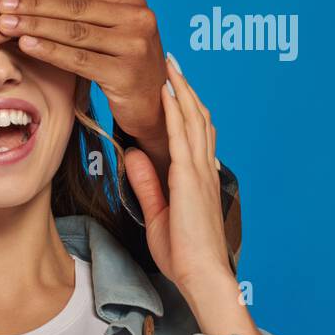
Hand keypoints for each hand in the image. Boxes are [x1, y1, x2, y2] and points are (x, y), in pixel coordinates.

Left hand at [0, 0, 170, 175]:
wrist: (152, 102)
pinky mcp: (125, 74)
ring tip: (5, 24)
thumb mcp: (120, 22)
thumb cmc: (126, 58)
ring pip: (74, 32)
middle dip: (33, 5)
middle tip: (1, 5)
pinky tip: (26, 44)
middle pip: (74, 8)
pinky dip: (49, 51)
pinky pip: (78, 60)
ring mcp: (135, 46)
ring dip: (35, 26)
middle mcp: (139, 18)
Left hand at [122, 57, 259, 334]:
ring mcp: (198, 171)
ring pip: (192, 119)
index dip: (182, 106)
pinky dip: (175, 110)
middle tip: (171, 60)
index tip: (170, 84)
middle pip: (195, 118)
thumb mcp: (158, 211)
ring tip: (169, 64)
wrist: (200, 273)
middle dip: (184, 87)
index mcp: (195, 177)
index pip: (191, 133)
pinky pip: (182, 136)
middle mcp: (201, 168)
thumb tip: (133, 154)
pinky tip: (167, 91)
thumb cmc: (182, 252)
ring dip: (181, 89)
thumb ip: (147, 182)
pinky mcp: (189, 178)